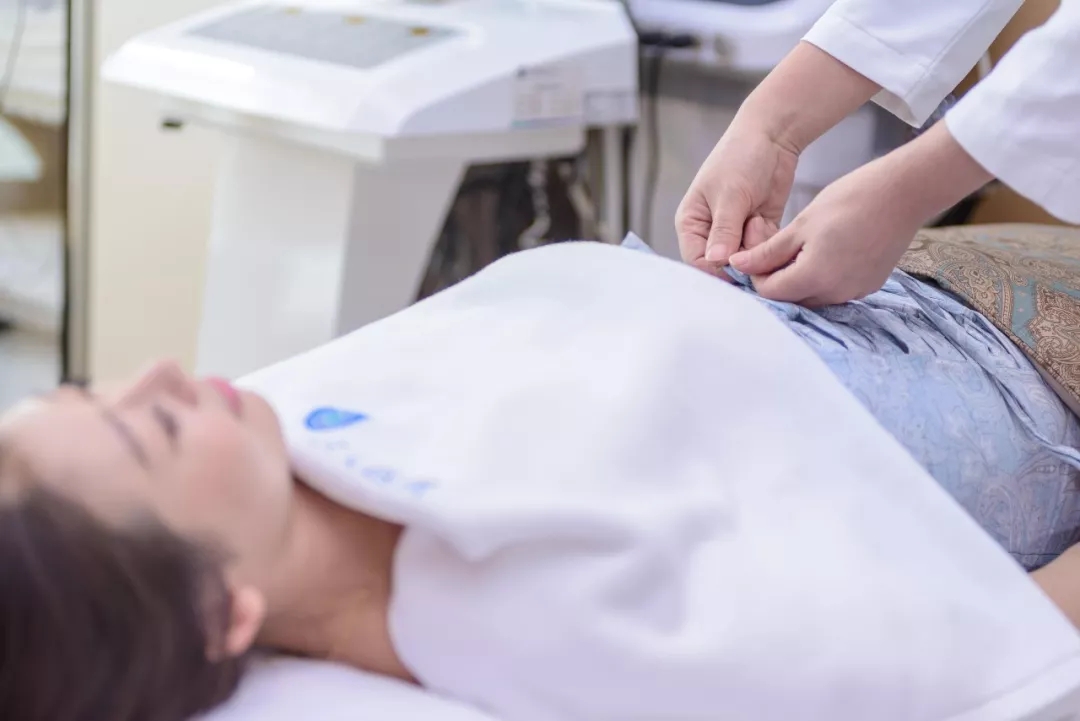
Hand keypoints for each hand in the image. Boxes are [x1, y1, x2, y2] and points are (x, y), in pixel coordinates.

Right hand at [675, 120, 798, 273]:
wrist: (772, 137)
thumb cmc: (740, 158)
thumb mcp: (730, 195)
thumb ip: (724, 231)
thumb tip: (716, 261)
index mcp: (691, 223)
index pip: (696, 261)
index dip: (715, 270)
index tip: (736, 267)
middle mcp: (710, 232)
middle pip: (722, 265)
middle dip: (740, 256)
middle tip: (750, 233)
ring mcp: (735, 232)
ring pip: (745, 260)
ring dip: (755, 245)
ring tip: (757, 218)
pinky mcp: (757, 230)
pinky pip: (762, 250)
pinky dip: (767, 240)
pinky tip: (765, 218)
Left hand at [729, 122, 993, 305]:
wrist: (905, 192)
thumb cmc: (851, 199)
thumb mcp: (802, 224)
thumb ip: (768, 251)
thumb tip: (738, 265)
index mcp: (815, 277)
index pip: (769, 292)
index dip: (756, 274)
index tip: (754, 251)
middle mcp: (836, 293)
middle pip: (790, 298)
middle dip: (775, 277)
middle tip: (771, 246)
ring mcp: (855, 291)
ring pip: (812, 295)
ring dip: (797, 278)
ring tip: (796, 245)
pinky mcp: (869, 285)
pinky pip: (834, 289)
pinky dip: (820, 276)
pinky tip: (821, 250)